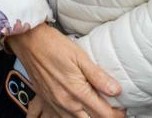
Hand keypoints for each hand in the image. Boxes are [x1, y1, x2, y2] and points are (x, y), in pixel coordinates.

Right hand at [8, 22, 123, 117]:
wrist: (28, 42)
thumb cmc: (52, 45)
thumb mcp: (79, 56)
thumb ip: (98, 75)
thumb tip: (115, 90)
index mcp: (76, 92)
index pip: (103, 113)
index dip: (117, 113)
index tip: (123, 109)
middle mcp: (66, 103)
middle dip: (105, 117)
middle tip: (115, 111)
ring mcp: (56, 105)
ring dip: (90, 117)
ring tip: (98, 110)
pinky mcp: (47, 102)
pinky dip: (73, 117)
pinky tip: (78, 111)